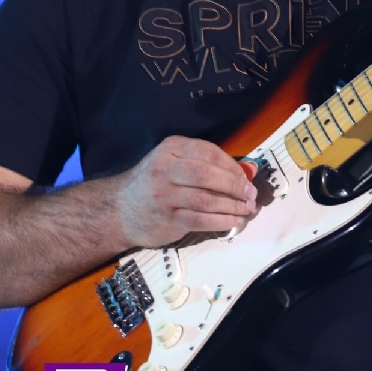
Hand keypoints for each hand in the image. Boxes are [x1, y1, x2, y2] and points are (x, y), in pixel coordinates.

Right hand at [114, 136, 257, 247]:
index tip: (246, 178)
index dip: (232, 166)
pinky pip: (200, 220)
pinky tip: (233, 222)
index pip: (209, 152)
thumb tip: (246, 170)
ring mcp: (164, 195)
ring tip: (246, 210)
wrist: (120, 210)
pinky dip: (221, 221)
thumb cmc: (154, 183)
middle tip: (251, 195)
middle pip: (208, 175)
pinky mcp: (166, 218)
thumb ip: (205, 164)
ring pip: (206, 200)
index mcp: (171, 148)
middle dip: (235, 186)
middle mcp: (165, 168)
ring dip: (232, 206)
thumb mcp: (173, 163)